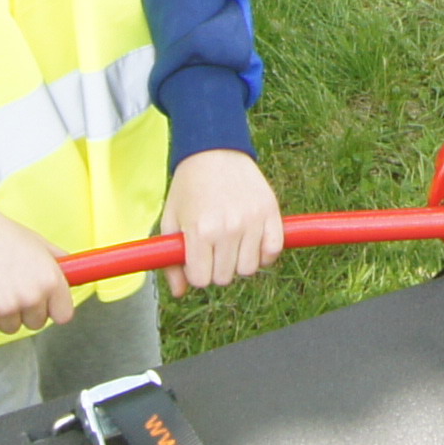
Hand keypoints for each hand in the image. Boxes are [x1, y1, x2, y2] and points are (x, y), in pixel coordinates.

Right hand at [0, 199, 75, 335]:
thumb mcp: (37, 243)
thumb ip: (58, 262)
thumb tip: (76, 272)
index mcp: (49, 279)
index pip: (63, 315)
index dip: (50, 308)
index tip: (42, 302)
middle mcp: (31, 295)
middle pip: (35, 323)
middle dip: (24, 311)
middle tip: (9, 288)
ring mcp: (5, 306)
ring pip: (10, 327)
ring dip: (1, 314)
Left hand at [159, 148, 285, 294]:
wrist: (214, 150)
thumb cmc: (189, 187)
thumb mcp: (170, 220)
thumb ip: (171, 259)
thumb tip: (180, 294)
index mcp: (201, 231)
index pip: (202, 279)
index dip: (196, 272)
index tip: (195, 258)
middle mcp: (228, 228)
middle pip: (225, 277)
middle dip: (216, 268)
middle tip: (212, 247)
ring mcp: (252, 221)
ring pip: (249, 269)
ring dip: (239, 262)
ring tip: (231, 243)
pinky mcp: (271, 212)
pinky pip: (273, 252)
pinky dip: (264, 254)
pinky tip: (252, 243)